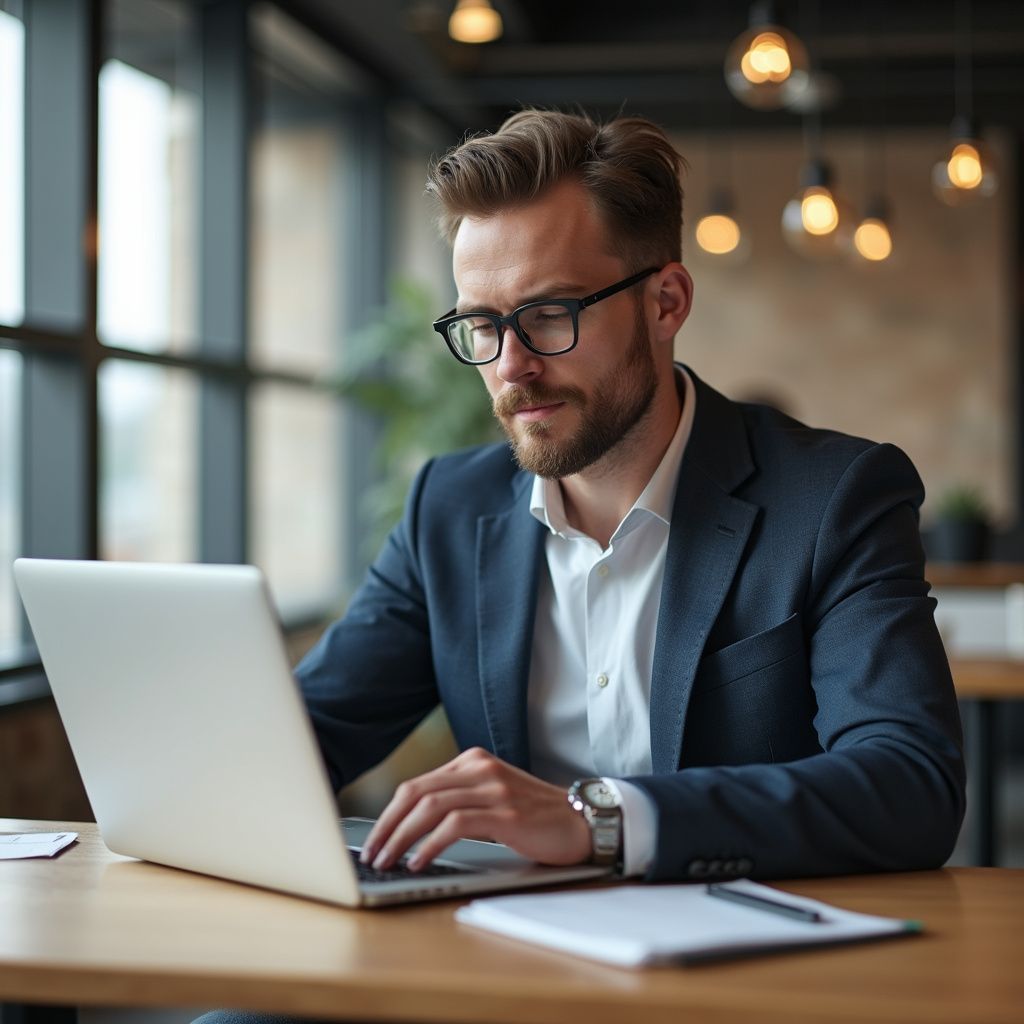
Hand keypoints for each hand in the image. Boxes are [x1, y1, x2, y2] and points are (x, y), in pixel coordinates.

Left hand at [360, 747, 591, 871]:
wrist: (582, 821)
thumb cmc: (535, 817)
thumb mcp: (493, 798)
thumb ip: (460, 801)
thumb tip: (412, 829)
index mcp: (472, 762)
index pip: (417, 784)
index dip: (389, 814)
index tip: (374, 840)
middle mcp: (479, 768)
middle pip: (416, 792)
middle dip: (387, 825)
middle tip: (371, 853)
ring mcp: (493, 788)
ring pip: (430, 806)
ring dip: (401, 836)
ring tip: (387, 860)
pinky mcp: (505, 812)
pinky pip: (454, 825)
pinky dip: (430, 844)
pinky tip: (419, 861)